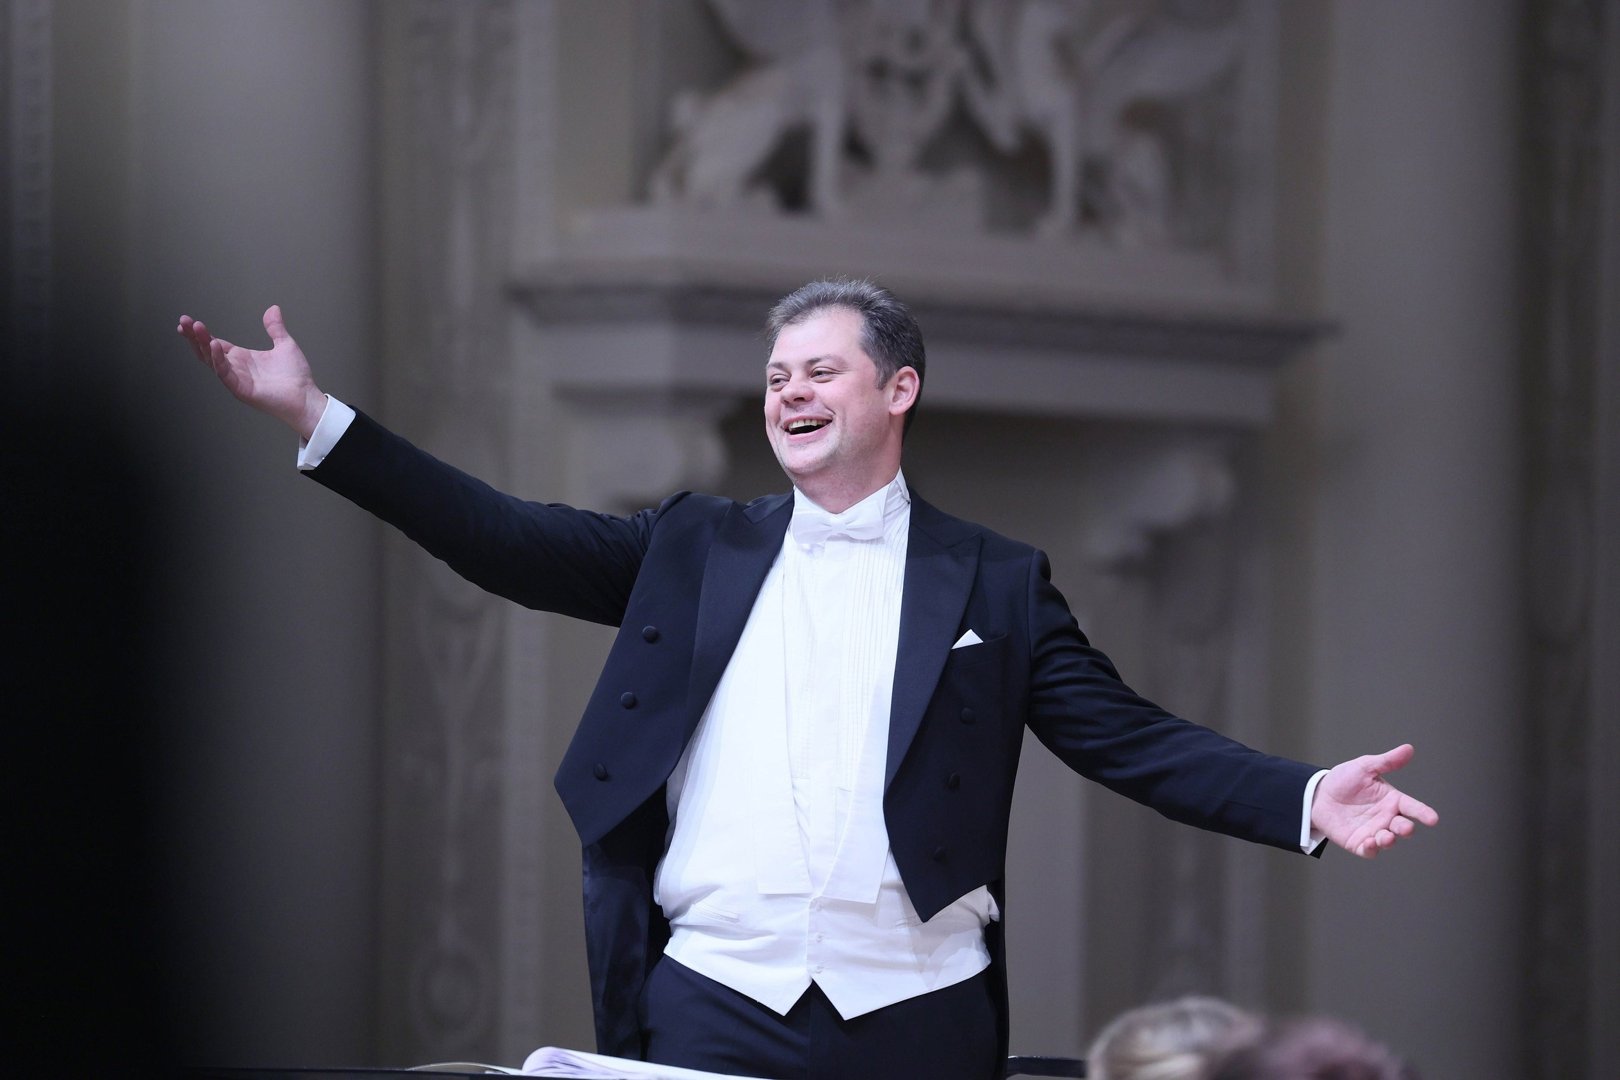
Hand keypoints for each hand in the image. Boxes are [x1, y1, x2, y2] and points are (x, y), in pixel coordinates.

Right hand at [177, 305, 325, 438]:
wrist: (306, 397)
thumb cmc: (296, 377)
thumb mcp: (285, 345)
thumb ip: (275, 328)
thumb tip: (273, 309)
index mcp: (242, 358)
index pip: (215, 343)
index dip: (201, 333)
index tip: (190, 321)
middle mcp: (236, 368)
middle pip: (207, 351)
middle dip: (194, 337)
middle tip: (183, 322)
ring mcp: (237, 379)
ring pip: (212, 361)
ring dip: (202, 344)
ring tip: (194, 328)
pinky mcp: (241, 389)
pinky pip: (225, 373)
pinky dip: (218, 360)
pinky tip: (214, 345)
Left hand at [1310, 743, 1437, 857]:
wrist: (1318, 794)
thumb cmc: (1344, 780)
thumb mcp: (1365, 767)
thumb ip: (1387, 761)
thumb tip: (1408, 748)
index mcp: (1392, 800)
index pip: (1412, 807)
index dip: (1423, 813)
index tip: (1433, 819)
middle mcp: (1386, 818)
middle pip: (1402, 827)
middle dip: (1406, 829)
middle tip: (1404, 828)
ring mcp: (1374, 831)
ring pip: (1388, 841)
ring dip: (1389, 841)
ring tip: (1385, 837)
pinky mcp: (1359, 843)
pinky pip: (1369, 850)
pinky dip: (1372, 849)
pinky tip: (1370, 842)